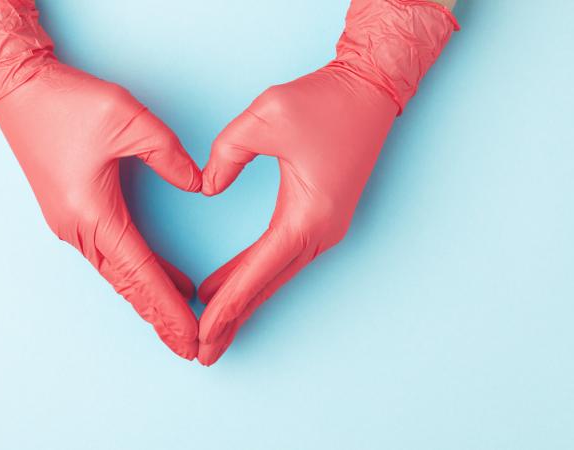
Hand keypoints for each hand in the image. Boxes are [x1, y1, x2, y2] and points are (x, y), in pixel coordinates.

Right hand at [0, 0, 200, 358]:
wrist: (18, 89)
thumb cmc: (67, 102)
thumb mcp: (128, 118)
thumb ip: (168, 154)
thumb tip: (198, 183)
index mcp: (93, 214)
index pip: (141, 273)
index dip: (169, 308)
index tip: (191, 336)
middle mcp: (79, 229)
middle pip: (128, 286)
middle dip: (160, 318)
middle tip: (190, 347)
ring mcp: (71, 225)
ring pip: (118, 274)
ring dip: (149, 299)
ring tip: (179, 323)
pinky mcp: (72, 214)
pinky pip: (110, 255)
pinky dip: (137, 274)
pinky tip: (161, 279)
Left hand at [197, 0, 457, 364]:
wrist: (370, 89)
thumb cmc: (325, 101)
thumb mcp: (264, 116)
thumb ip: (226, 155)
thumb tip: (207, 188)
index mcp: (308, 216)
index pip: (259, 272)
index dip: (228, 304)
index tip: (203, 331)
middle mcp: (320, 232)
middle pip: (268, 286)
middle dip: (234, 319)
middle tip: (204, 352)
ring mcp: (324, 229)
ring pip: (276, 276)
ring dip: (245, 303)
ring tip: (214, 329)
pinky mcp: (320, 218)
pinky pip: (282, 257)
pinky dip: (256, 277)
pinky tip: (232, 287)